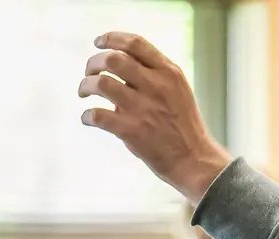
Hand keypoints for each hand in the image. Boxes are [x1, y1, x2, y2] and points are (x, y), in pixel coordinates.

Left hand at [80, 31, 233, 202]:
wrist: (194, 160)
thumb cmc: (182, 126)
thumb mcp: (178, 90)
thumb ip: (154, 74)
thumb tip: (120, 65)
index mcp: (168, 72)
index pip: (135, 43)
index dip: (111, 38)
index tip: (98, 42)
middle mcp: (156, 86)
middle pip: (114, 59)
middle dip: (94, 63)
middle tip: (89, 73)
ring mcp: (143, 108)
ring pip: (102, 83)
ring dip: (86, 85)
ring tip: (84, 92)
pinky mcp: (132, 131)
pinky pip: (98, 115)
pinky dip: (87, 115)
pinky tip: (88, 118)